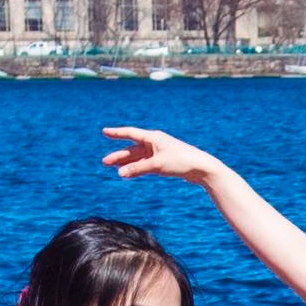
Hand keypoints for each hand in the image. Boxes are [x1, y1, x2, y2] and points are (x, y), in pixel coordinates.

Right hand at [101, 126, 232, 188]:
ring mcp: (159, 153)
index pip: (130, 133)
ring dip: (126, 163)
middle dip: (119, 155)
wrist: (201, 168)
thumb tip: (120, 173)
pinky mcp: (164, 162)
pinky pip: (145, 164)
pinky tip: (128, 173)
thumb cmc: (181, 161)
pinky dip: (137, 168)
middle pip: (132, 149)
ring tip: (113, 168)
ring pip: (138, 158)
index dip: (117, 133)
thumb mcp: (157, 165)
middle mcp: (155, 143)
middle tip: (104, 162)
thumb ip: (138, 169)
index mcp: (153, 137)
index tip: (104, 132)